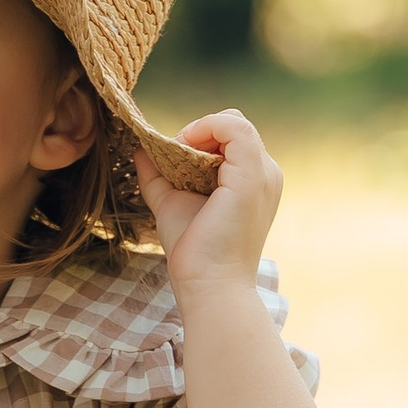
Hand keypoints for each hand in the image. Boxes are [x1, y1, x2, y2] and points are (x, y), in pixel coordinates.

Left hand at [139, 109, 283, 301]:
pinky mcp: (252, 176)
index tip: (174, 156)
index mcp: (254, 182)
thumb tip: (140, 149)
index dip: (201, 138)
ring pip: (235, 122)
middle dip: (201, 132)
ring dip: (201, 129)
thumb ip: (158, 175)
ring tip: (178, 152)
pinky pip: (234, 127)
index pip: (232, 138)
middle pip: (235, 127)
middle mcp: (266, 174)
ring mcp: (263, 174)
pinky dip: (206, 126)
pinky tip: (183, 147)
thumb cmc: (194, 252)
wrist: (208, 285)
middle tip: (174, 155)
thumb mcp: (172, 202)